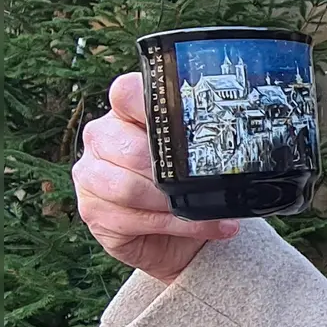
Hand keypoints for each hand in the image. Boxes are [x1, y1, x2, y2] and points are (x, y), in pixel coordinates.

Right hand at [73, 73, 238, 283]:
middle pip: (131, 148)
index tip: (186, 120)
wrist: (176, 234)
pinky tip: (204, 227)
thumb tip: (236, 133)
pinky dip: (176, 226)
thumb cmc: (185, 185)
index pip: (126, 93)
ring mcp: (90, 176)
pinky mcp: (92, 211)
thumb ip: (199, 137)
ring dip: (174, 203)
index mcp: (124, 114)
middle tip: (204, 181)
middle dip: (173, 172)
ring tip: (207, 209)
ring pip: (129, 188)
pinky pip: (134, 219)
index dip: (153, 103)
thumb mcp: (193, 155)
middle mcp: (101, 139)